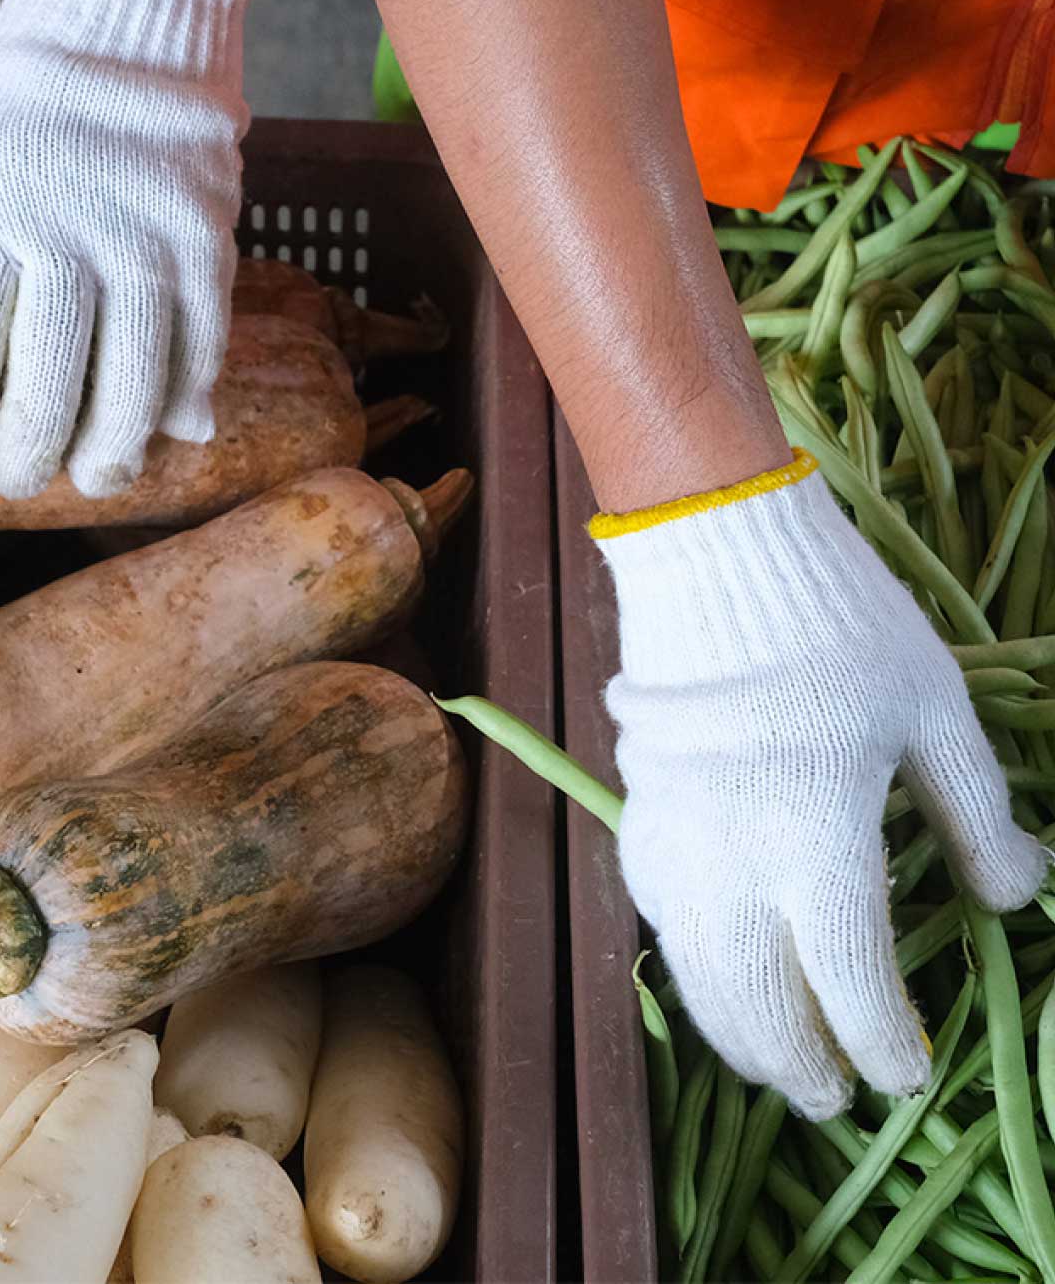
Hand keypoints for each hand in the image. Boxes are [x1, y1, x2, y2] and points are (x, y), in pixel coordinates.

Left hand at [0, 0, 256, 498]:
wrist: (140, 3)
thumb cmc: (31, 65)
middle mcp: (73, 229)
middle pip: (55, 372)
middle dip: (34, 445)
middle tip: (19, 484)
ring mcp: (150, 237)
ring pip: (138, 371)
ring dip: (118, 441)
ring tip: (99, 483)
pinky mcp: (209, 237)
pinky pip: (206, 333)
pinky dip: (193, 389)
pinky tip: (179, 431)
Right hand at [594, 449, 1047, 1118]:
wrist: (718, 557)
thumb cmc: (841, 628)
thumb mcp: (935, 712)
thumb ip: (977, 815)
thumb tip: (1017, 896)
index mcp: (821, 841)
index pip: (854, 987)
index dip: (885, 1048)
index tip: (906, 1074)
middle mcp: (736, 863)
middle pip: (760, 1005)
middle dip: (798, 1066)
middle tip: (830, 1098)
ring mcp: (676, 842)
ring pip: (694, 975)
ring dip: (731, 1032)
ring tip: (768, 1062)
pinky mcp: (638, 812)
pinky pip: (657, 917)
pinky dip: (686, 964)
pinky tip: (710, 967)